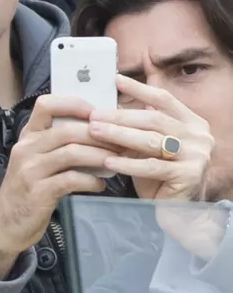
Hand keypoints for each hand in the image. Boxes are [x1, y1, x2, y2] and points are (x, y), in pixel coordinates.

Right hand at [0, 94, 115, 279]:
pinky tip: (101, 185)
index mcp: (27, 136)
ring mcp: (30, 170)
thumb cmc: (27, 189)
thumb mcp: (35, 160)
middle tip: (120, 141)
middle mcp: (26, 148)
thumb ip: (56, 145)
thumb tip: (96, 131)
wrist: (5, 225)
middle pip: (67, 130)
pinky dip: (92, 181)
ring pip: (72, 153)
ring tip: (116, 162)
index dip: (74, 104)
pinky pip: (72, 179)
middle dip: (98, 134)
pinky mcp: (39, 192)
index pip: (46, 105)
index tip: (97, 113)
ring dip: (99, 156)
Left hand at [88, 75, 213, 203]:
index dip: (139, 88)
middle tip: (93, 115)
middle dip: (120, 116)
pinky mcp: (188, 175)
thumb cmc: (160, 178)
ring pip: (151, 141)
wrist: (179, 213)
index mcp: (192, 123)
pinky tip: (107, 162)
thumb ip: (138, 128)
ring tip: (95, 132)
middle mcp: (199, 136)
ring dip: (119, 135)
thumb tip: (105, 108)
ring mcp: (196, 155)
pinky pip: (151, 166)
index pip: (164, 99)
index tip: (115, 80)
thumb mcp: (151, 147)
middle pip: (153, 119)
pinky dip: (127, 163)